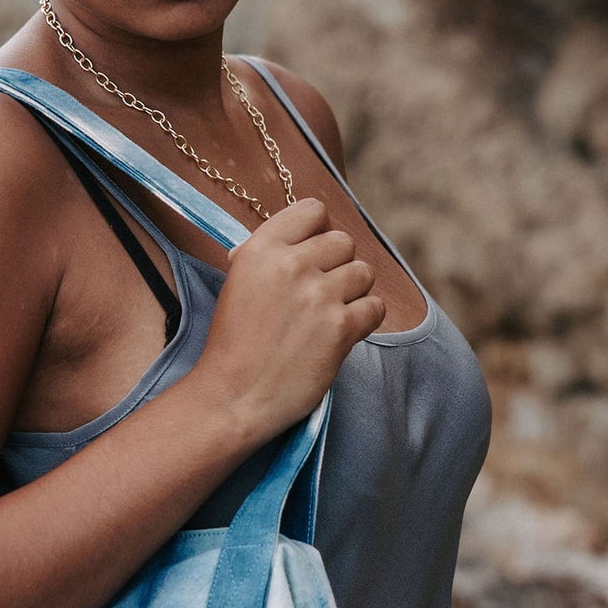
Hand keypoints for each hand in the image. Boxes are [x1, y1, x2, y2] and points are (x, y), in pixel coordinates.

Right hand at [191, 196, 386, 442]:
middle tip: (321, 292)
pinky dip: (364, 319)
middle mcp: (292, 265)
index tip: (312, 254)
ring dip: (353, 292)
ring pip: (364, 271)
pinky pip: (375, 307)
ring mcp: (319, 296)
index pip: (314, 210)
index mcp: (261, 249)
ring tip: (330, 314)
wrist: (232, 396)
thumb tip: (299, 239)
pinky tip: (343, 332)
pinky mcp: (341, 328)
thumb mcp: (239, 284)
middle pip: (343, 242)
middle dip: (337, 265)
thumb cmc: (233, 345)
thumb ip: (269, 256)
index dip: (318, 232)